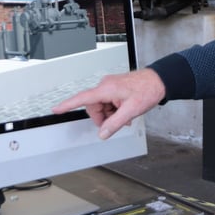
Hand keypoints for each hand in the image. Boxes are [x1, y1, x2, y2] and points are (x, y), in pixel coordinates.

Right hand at [52, 68, 166, 138]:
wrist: (159, 81)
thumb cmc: (147, 90)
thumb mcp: (131, 110)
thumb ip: (115, 123)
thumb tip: (102, 134)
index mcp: (106, 89)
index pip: (82, 98)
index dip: (67, 105)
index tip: (56, 109)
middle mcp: (105, 86)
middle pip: (93, 107)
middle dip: (103, 118)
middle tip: (118, 122)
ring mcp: (110, 87)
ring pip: (101, 107)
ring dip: (110, 115)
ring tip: (126, 117)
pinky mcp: (114, 89)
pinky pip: (108, 103)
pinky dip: (114, 111)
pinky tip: (125, 113)